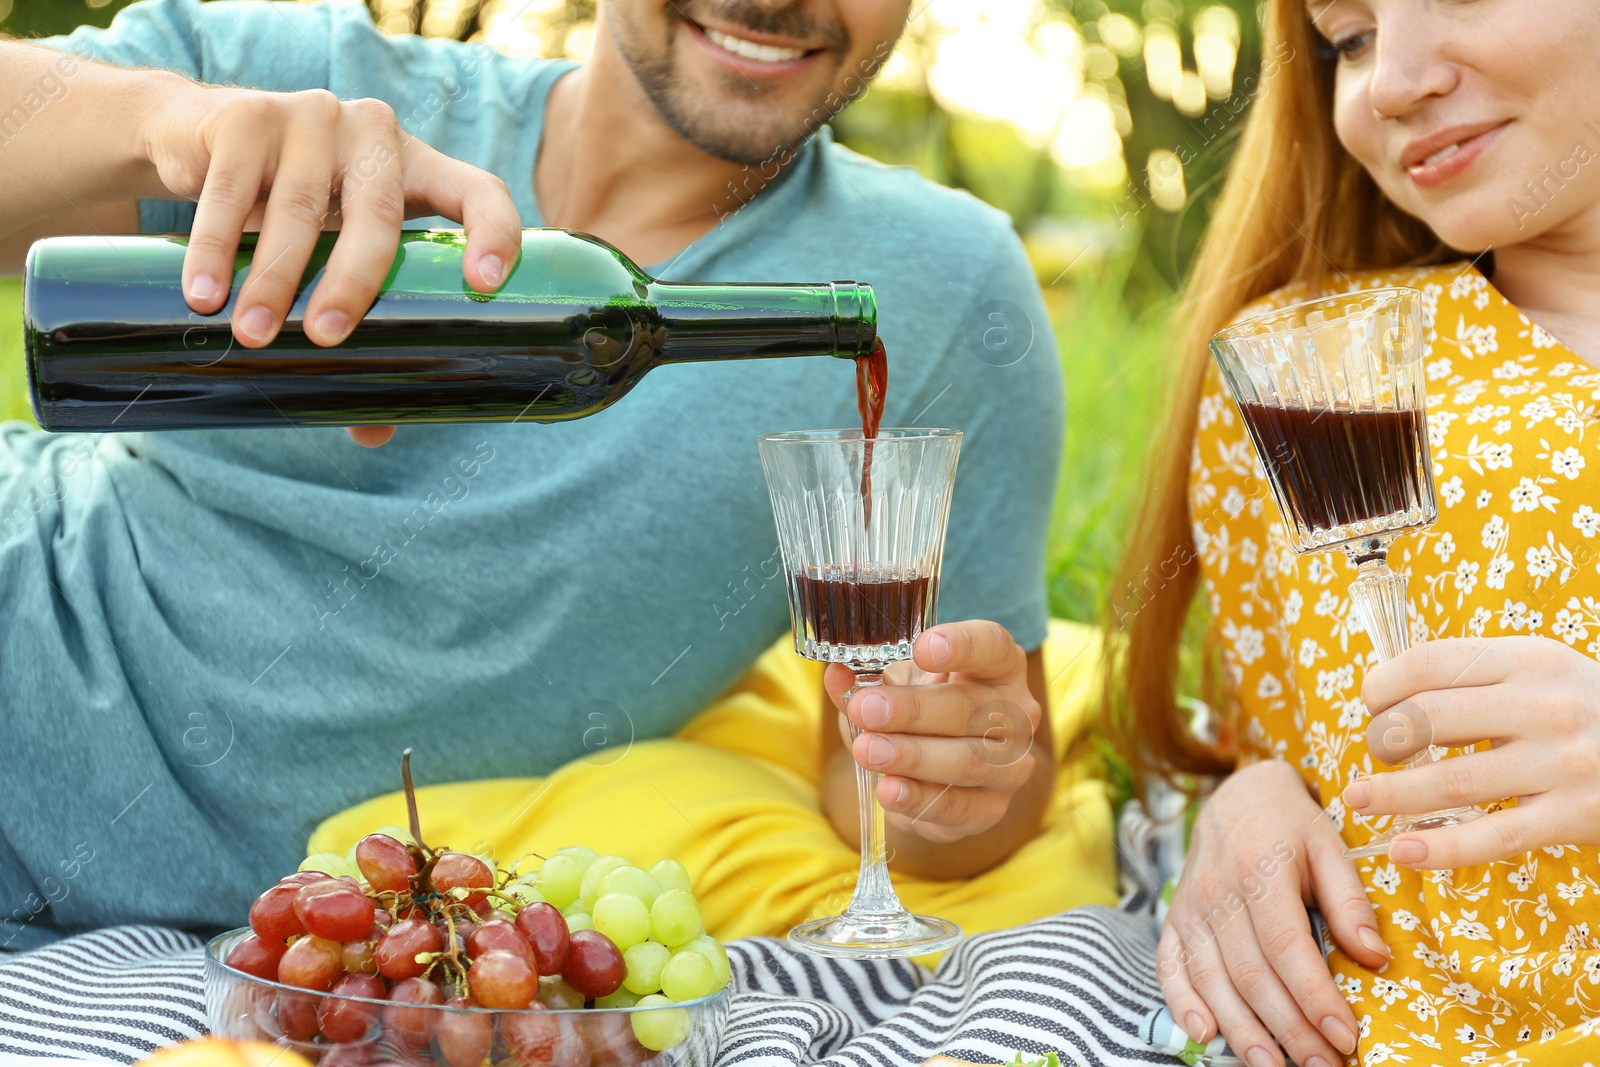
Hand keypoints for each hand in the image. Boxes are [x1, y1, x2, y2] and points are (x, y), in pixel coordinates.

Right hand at [142, 82, 522, 445]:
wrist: (203, 137)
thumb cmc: (297, 211)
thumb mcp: (335, 254)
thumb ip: (360, 326)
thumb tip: (372, 432)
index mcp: (420, 168)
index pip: (478, 191)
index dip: (493, 232)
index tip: (485, 284)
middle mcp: (375, 135)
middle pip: (377, 215)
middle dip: (352, 283)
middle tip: (323, 339)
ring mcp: (312, 118)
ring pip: (298, 208)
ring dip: (273, 278)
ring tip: (251, 334)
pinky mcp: (245, 117)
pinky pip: (231, 190)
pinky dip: (214, 248)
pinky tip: (205, 294)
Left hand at [823, 620, 1038, 843]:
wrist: (939, 773)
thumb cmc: (922, 713)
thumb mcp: (895, 688)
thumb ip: (866, 683)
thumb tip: (837, 676)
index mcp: (999, 666)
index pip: (992, 646)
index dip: (961, 645)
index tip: (922, 647)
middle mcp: (1017, 713)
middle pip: (972, 707)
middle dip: (914, 710)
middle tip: (866, 709)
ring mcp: (1011, 764)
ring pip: (968, 760)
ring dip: (914, 756)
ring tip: (869, 750)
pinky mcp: (992, 808)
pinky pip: (958, 806)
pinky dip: (920, 799)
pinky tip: (889, 791)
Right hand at [1157, 760, 1388, 1066]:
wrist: (1236, 795)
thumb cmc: (1291, 823)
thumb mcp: (1330, 846)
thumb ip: (1349, 900)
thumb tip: (1373, 956)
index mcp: (1259, 868)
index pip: (1286, 945)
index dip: (1314, 996)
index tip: (1346, 1035)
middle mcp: (1217, 891)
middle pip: (1250, 973)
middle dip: (1288, 1028)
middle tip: (1323, 1066)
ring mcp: (1190, 908)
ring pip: (1211, 979)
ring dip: (1241, 1030)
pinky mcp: (1175, 920)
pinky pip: (1170, 968)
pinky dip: (1182, 1004)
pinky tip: (1205, 1035)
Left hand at [1346, 635, 1599, 867]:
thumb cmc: (1587, 709)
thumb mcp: (1542, 670)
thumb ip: (1477, 676)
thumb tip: (1389, 696)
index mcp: (1528, 659)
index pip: (1431, 662)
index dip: (1383, 684)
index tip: (1371, 703)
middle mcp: (1544, 706)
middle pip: (1429, 719)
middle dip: (1384, 739)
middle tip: (1375, 754)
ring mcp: (1561, 764)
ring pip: (1452, 781)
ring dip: (1393, 795)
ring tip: (1359, 800)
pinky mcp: (1575, 817)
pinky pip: (1493, 837)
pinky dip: (1441, 848)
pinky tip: (1404, 852)